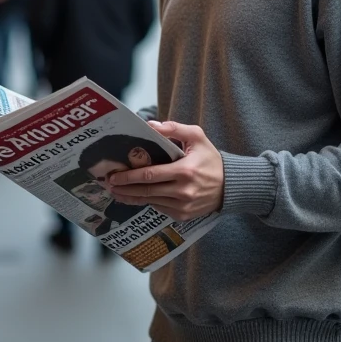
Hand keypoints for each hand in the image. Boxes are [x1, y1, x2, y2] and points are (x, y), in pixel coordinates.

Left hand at [107, 120, 224, 221]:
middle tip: (109, 185)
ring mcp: (183, 206)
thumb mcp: (197, 137)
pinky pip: (160, 209)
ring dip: (131, 198)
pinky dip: (147, 203)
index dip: (129, 176)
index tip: (114, 176)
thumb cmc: (211, 159)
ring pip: (151, 202)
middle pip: (146, 191)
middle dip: (125, 188)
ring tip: (117, 193)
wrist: (231, 186)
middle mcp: (183, 191)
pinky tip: (135, 197)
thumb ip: (174, 128)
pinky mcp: (183, 216)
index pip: (150, 175)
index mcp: (185, 171)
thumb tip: (150, 125)